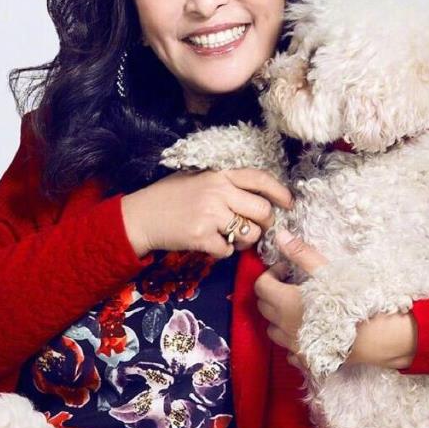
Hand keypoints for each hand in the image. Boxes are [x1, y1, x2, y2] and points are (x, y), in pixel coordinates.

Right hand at [121, 168, 292, 258]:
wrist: (140, 216)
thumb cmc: (167, 197)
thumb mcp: (196, 179)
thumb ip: (224, 183)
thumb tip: (256, 196)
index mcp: (218, 175)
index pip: (260, 179)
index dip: (280, 192)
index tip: (288, 204)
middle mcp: (218, 192)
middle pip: (262, 211)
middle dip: (265, 224)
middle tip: (255, 229)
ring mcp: (210, 214)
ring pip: (250, 233)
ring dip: (245, 242)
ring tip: (231, 239)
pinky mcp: (201, 236)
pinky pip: (228, 250)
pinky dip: (223, 252)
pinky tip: (210, 245)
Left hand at [255, 231, 417, 369]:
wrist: (379, 336)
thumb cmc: (353, 300)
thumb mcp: (327, 271)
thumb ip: (301, 254)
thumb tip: (279, 235)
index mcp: (285, 303)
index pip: (260, 286)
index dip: (271, 273)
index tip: (287, 270)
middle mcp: (284, 326)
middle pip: (263, 308)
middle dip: (273, 293)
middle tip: (292, 285)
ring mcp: (294, 346)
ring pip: (273, 330)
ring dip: (279, 317)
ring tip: (299, 307)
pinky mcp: (308, 360)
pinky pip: (289, 351)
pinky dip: (292, 340)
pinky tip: (307, 331)